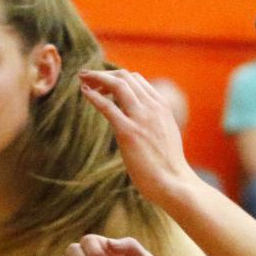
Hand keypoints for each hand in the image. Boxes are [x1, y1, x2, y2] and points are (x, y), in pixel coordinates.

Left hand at [78, 69, 196, 205]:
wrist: (173, 182)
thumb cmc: (168, 166)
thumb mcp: (165, 135)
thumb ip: (154, 123)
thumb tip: (142, 124)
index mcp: (162, 106)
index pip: (137, 80)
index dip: (118, 77)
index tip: (103, 84)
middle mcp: (152, 107)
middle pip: (125, 77)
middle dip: (104, 74)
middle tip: (87, 75)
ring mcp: (141, 118)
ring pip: (117, 85)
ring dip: (97, 78)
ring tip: (82, 78)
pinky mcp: (128, 132)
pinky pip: (107, 106)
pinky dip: (93, 95)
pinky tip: (84, 91)